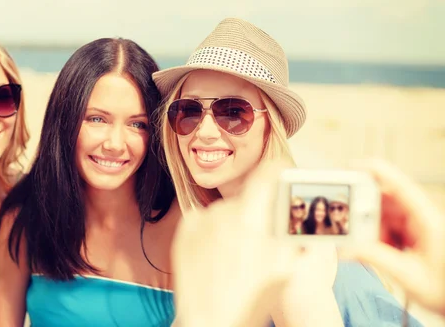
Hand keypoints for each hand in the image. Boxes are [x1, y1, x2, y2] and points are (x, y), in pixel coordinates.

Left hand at [172, 162, 318, 326]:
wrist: (209, 320)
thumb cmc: (250, 298)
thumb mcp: (285, 266)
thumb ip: (291, 231)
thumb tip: (297, 208)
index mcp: (251, 218)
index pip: (267, 174)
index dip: (279, 171)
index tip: (283, 172)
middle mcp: (223, 212)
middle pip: (248, 198)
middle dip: (258, 210)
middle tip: (262, 235)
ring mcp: (201, 219)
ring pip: (227, 210)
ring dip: (236, 221)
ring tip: (238, 252)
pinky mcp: (185, 229)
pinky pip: (206, 219)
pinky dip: (215, 229)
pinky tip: (219, 252)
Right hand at [344, 160, 444, 314]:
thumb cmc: (444, 288)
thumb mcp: (408, 275)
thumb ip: (375, 257)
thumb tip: (345, 248)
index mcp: (426, 218)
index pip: (398, 184)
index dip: (373, 170)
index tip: (349, 167)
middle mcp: (420, 216)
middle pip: (384, 199)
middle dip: (364, 211)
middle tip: (349, 223)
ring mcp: (414, 224)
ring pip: (381, 215)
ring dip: (370, 230)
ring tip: (372, 248)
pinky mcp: (409, 234)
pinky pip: (385, 227)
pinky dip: (376, 238)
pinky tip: (379, 253)